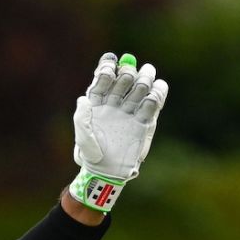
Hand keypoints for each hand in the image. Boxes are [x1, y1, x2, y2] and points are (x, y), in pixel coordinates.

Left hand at [70, 52, 168, 212]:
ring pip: (142, 84)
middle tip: (128, 78)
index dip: (108, 68)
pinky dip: (158, 92)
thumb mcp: (83, 140)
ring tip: (144, 83)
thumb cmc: (92, 156)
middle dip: (128, 73)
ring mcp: (131, 108)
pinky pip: (155, 100)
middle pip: (126, 76)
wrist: (109, 172)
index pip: (104, 75)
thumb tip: (83, 99)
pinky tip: (154, 94)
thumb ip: (82, 119)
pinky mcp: (145, 118)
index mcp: (98, 100)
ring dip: (145, 77)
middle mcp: (116, 100)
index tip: (110, 70)